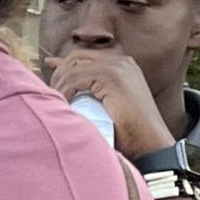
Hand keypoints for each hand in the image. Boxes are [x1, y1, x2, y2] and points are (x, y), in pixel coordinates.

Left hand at [45, 49, 175, 160]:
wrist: (151, 143)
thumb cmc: (130, 132)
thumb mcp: (110, 106)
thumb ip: (94, 94)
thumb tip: (70, 91)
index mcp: (123, 65)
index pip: (85, 57)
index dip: (63, 65)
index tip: (49, 75)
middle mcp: (121, 61)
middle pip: (76, 58)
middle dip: (58, 74)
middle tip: (47, 93)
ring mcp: (117, 67)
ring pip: (73, 68)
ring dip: (58, 85)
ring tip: (50, 102)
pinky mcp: (111, 77)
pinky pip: (76, 79)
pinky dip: (64, 91)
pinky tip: (60, 105)